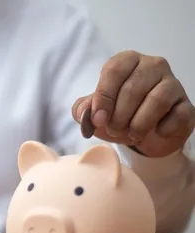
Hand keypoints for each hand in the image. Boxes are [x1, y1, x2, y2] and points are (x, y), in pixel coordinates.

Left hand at [73, 50, 194, 157]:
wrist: (144, 136)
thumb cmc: (118, 116)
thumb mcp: (95, 112)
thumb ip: (83, 109)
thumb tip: (85, 113)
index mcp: (127, 61)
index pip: (114, 70)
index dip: (104, 96)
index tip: (98, 119)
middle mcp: (153, 66)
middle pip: (132, 88)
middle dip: (118, 116)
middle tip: (114, 130)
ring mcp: (173, 84)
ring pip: (156, 101)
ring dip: (138, 125)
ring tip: (131, 134)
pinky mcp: (186, 105)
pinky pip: (177, 116)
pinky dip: (162, 129)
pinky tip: (155, 132)